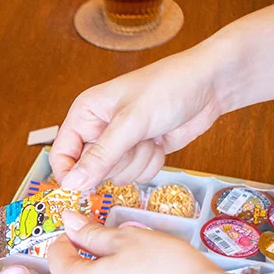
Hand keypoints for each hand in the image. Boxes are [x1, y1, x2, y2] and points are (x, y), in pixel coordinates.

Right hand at [51, 48, 225, 189]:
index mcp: (85, 114)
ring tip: (150, 136)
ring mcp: (122, 143)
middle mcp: (99, 129)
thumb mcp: (130, 122)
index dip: (70, 174)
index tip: (83, 189)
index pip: (62, 154)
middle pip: (91, 170)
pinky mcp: (141, 152)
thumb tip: (71, 185)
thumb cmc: (168, 88)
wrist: (211, 85)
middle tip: (133, 141)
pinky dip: (152, 163)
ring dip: (137, 162)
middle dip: (117, 162)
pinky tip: (160, 142)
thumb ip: (100, 156)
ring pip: (117, 175)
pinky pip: (138, 175)